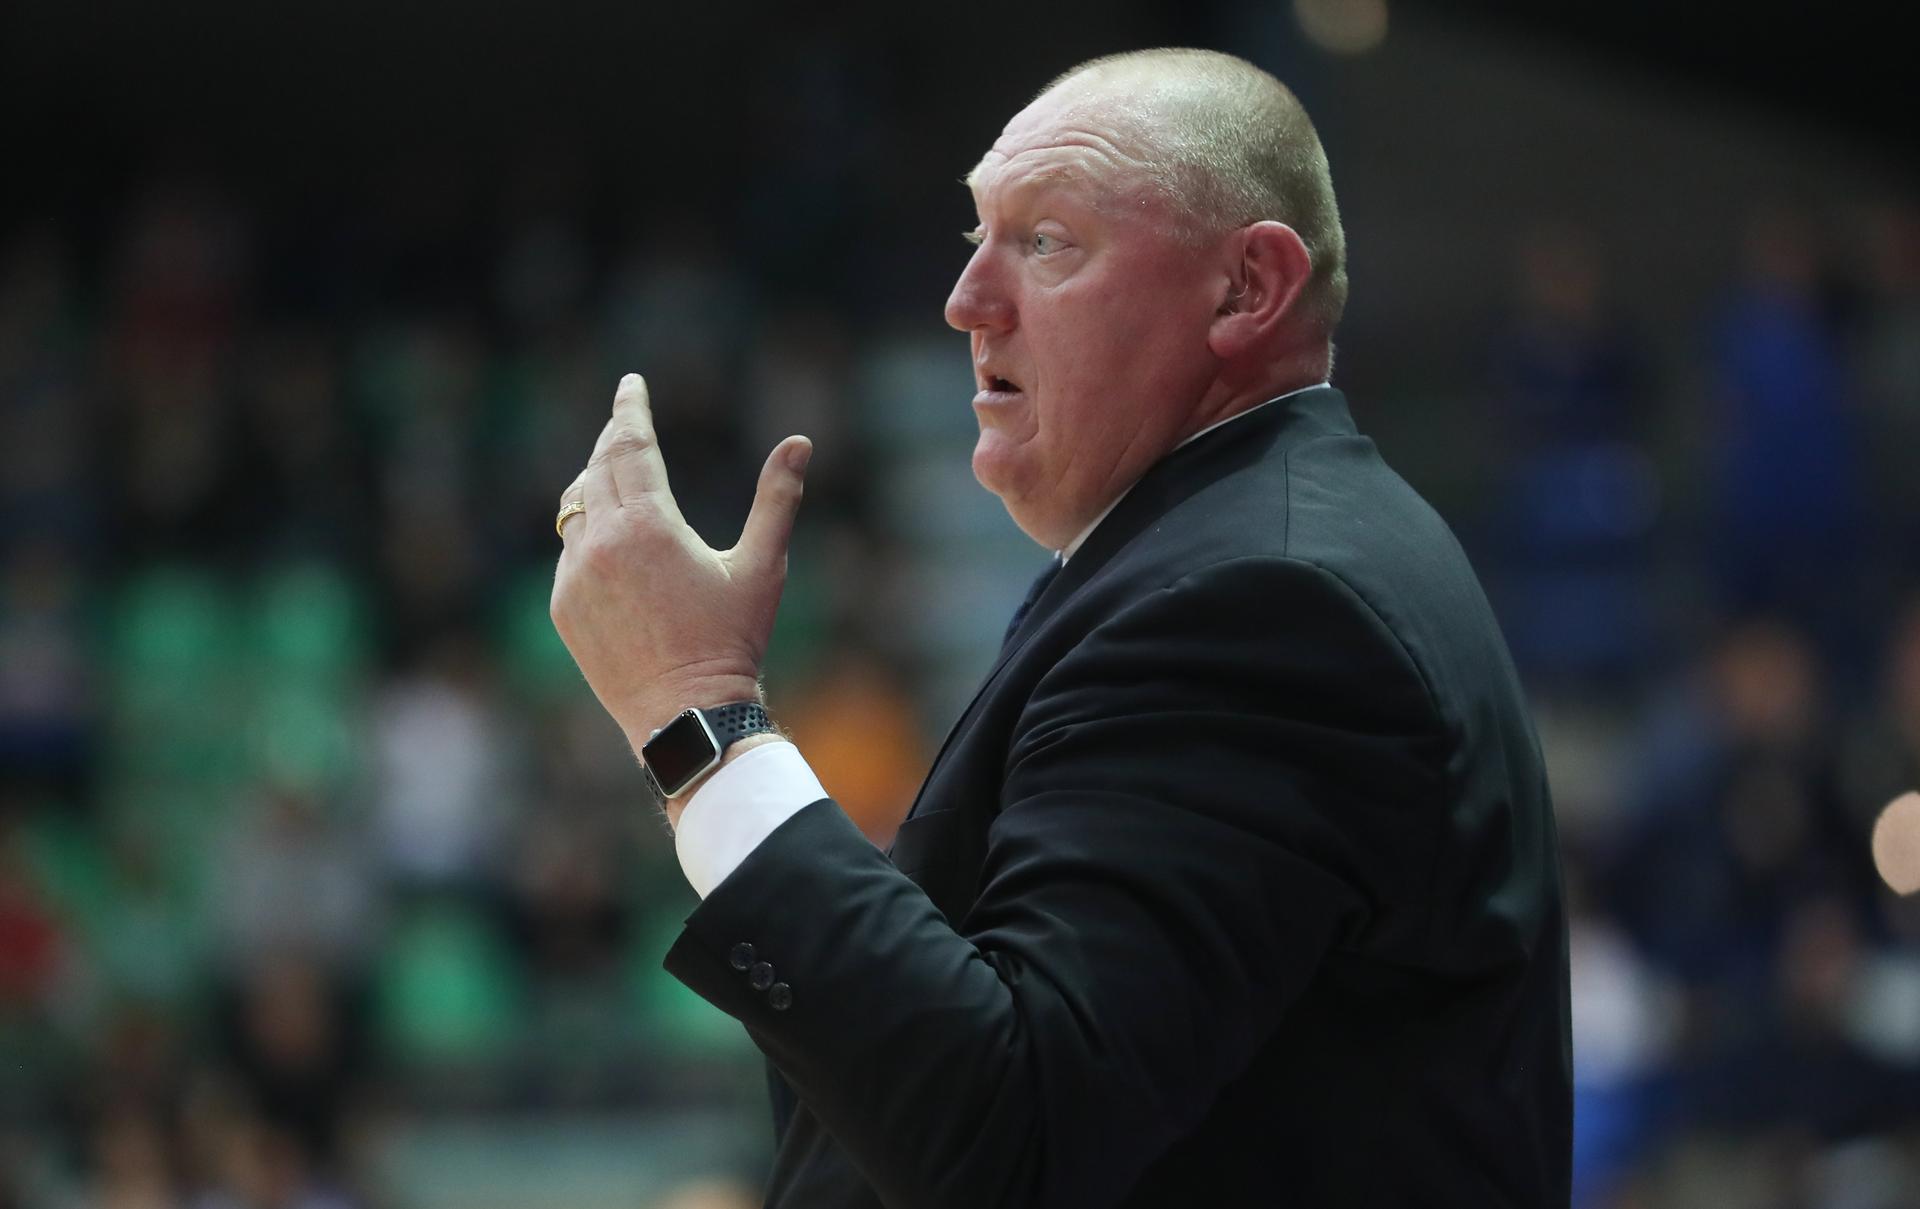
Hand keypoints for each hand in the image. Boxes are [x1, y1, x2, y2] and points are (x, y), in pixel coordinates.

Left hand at [550, 373, 810, 768]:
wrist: (686, 714)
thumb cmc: (732, 641)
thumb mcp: (763, 567)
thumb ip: (776, 499)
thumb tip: (799, 443)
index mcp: (649, 525)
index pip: (631, 444)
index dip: (630, 408)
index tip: (631, 383)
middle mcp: (602, 543)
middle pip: (599, 467)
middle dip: (615, 439)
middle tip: (627, 420)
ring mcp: (576, 576)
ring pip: (577, 507)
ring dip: (597, 484)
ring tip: (618, 475)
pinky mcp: (564, 606)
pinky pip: (570, 552)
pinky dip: (589, 535)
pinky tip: (613, 543)